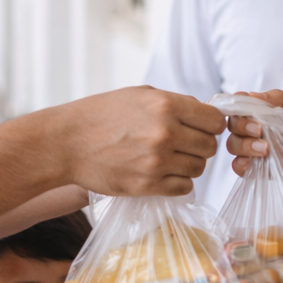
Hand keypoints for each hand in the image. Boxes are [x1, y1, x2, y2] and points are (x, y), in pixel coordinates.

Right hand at [53, 86, 224, 196]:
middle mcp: (165, 133)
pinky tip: (163, 173)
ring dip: (188, 165)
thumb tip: (205, 112)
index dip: (211, 125)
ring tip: (169, 158)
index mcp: (166, 105)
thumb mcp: (139, 94)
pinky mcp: (147, 185)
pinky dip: (178, 182)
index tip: (201, 127)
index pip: (215, 121)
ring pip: (198, 169)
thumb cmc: (101, 114)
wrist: (67, 143)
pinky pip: (183, 187)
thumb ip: (175, 102)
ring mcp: (156, 162)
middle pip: (209, 147)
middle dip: (200, 146)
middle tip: (183, 145)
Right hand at [224, 90, 282, 220]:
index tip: (245, 108)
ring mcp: (266, 151)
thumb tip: (254, 96)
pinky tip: (253, 165)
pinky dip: (241, 166)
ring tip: (265, 149)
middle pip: (235, 125)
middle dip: (241, 126)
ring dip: (243, 146)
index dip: (238, 105)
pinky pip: (244, 169)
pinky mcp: (269, 172)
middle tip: (258, 130)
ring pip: (236, 146)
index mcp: (275, 111)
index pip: (245, 104)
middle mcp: (266, 130)